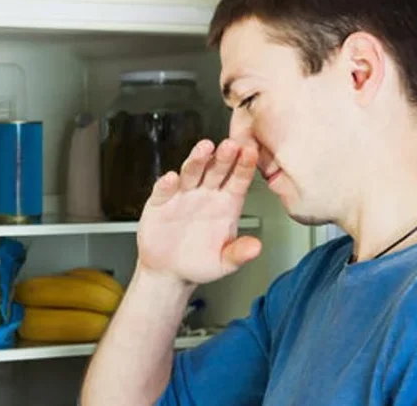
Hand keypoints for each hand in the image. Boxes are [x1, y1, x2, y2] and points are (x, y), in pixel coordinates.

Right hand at [136, 139, 262, 285]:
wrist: (169, 272)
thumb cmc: (200, 263)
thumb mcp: (223, 263)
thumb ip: (238, 254)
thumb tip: (256, 248)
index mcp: (227, 203)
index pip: (238, 180)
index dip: (244, 166)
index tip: (251, 153)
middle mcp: (206, 194)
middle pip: (216, 170)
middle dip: (223, 157)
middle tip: (230, 144)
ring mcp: (183, 195)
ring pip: (191, 173)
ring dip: (197, 160)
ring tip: (204, 149)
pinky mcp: (160, 202)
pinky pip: (164, 191)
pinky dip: (166, 184)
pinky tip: (171, 179)